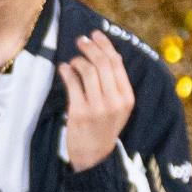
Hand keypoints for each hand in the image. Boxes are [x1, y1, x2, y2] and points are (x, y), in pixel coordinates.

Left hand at [60, 31, 136, 171]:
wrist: (94, 157)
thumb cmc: (104, 127)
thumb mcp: (118, 107)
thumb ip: (115, 83)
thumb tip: (107, 53)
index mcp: (127, 98)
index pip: (117, 63)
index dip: (105, 45)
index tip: (95, 34)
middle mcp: (115, 101)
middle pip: (102, 63)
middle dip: (90, 47)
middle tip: (80, 40)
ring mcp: (97, 107)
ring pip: (87, 70)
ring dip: (77, 60)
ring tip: (73, 61)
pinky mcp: (80, 112)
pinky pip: (72, 83)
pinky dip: (66, 71)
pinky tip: (63, 68)